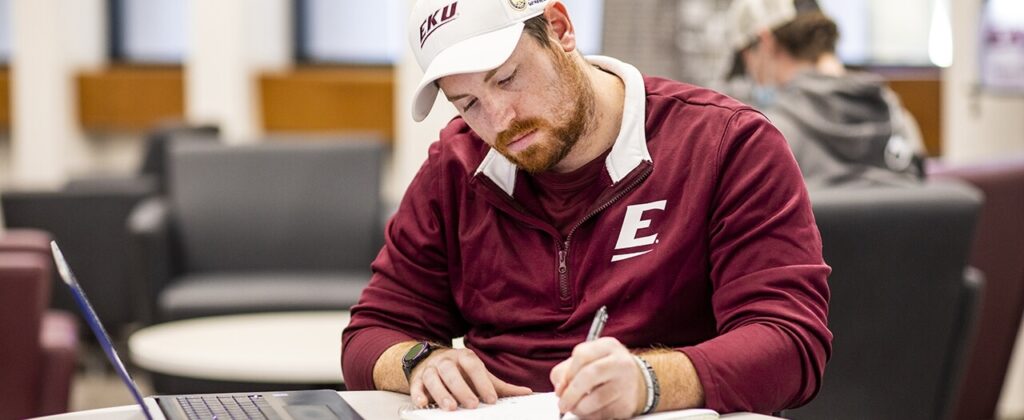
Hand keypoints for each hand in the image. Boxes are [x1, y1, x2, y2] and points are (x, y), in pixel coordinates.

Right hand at [409, 348, 532, 410]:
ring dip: (441, 392)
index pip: (473, 366)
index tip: (491, 399)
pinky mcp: (417, 379)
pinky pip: (416, 385)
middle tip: (471, 405)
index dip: (482, 382)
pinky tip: (423, 403)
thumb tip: (527, 392)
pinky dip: (418, 394)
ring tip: (450, 408)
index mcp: (464, 357)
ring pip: (433, 378)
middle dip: (461, 388)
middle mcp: (446, 361)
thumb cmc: (461, 371)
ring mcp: (430, 369)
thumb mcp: (480, 375)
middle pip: (451, 371)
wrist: (432, 360)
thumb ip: (500, 385)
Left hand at [549, 337, 645, 419]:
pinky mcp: (627, 403)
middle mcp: (620, 362)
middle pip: (589, 375)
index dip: (567, 373)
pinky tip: (589, 411)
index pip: (582, 355)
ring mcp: (626, 383)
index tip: (561, 385)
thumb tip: (560, 389)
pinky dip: (590, 415)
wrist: (637, 382)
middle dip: (571, 393)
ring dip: (579, 408)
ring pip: (596, 398)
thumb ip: (566, 370)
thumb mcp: (587, 360)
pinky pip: (603, 413)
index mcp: (608, 346)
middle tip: (562, 404)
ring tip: (575, 408)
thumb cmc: (605, 369)